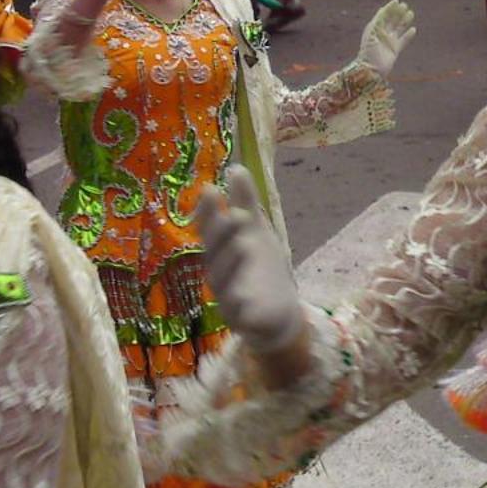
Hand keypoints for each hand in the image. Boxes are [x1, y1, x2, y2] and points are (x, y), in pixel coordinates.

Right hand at [195, 166, 305, 357]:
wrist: (279, 313)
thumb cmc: (261, 268)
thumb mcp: (256, 232)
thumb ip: (245, 202)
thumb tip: (235, 167)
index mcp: (221, 251)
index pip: (209, 230)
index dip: (207, 212)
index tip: (210, 190)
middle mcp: (218, 273)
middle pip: (213, 254)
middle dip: (221, 236)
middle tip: (235, 215)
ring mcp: (228, 299)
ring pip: (223, 283)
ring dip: (230, 264)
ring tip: (243, 245)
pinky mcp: (244, 320)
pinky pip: (240, 315)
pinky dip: (240, 308)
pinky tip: (244, 298)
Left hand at [357, 0, 416, 74]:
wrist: (371, 69)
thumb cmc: (368, 51)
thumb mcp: (371, 33)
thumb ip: (377, 21)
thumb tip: (383, 9)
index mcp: (374, 28)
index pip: (383, 15)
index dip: (389, 8)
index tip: (396, 1)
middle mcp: (382, 34)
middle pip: (392, 20)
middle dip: (398, 13)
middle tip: (405, 6)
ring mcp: (389, 41)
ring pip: (399, 28)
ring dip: (404, 21)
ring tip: (411, 13)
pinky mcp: (395, 50)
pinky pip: (403, 40)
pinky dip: (408, 35)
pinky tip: (413, 29)